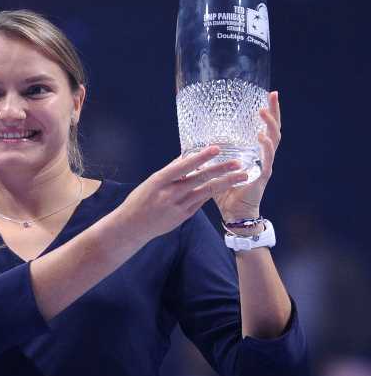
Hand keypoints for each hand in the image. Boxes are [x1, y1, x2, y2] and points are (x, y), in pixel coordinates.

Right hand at [117, 146, 248, 240]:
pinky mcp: (183, 216)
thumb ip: (169, 172)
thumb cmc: (139, 200)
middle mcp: (170, 193)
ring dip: (225, 183)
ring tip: (242, 176)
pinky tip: (224, 186)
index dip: (200, 157)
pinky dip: (211, 192)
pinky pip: (201, 201)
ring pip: (206, 192)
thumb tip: (184, 158)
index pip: (183, 166)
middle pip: (200, 179)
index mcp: (159, 181)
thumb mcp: (150, 182)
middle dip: (221, 170)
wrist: (132, 226)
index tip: (215, 149)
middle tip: (238, 162)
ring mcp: (178, 206)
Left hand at [213, 91, 280, 221]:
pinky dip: (265, 147)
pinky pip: (267, 159)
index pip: (264, 127)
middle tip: (273, 95)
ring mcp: (265, 165)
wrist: (234, 213)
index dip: (267, 112)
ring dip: (269, 125)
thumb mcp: (217, 167)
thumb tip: (192, 143)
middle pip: (274, 129)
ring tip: (262, 112)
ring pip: (273, 141)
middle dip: (274, 112)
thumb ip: (212, 155)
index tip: (268, 94)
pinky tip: (261, 136)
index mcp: (254, 153)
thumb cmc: (225, 192)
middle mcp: (264, 156)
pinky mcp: (262, 176)